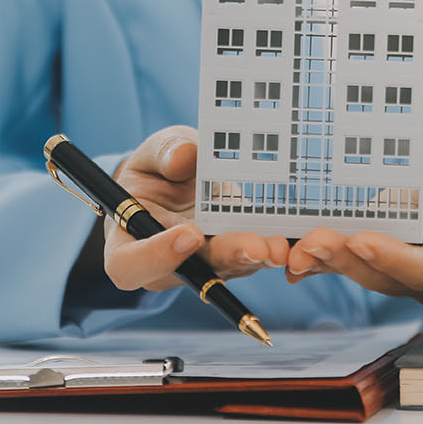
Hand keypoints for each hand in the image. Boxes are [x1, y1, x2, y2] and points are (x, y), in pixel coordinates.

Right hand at [104, 125, 290, 291]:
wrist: (181, 181)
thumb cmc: (158, 169)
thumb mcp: (155, 152)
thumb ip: (165, 153)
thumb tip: (185, 157)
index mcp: (127, 242)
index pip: (130, 265)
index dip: (157, 256)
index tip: (189, 234)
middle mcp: (166, 265)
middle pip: (192, 271)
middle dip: (228, 257)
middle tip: (256, 246)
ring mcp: (205, 263)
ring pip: (230, 266)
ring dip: (258, 257)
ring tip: (281, 245)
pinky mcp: (235, 255)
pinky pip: (254, 254)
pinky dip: (274, 246)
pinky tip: (295, 238)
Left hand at [285, 135, 422, 305]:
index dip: (395, 259)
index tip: (364, 241)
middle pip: (384, 277)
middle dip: (346, 261)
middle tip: (313, 241)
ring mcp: (397, 269)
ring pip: (357, 271)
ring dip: (323, 261)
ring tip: (291, 247)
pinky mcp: (373, 256)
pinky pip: (342, 259)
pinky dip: (314, 255)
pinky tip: (285, 249)